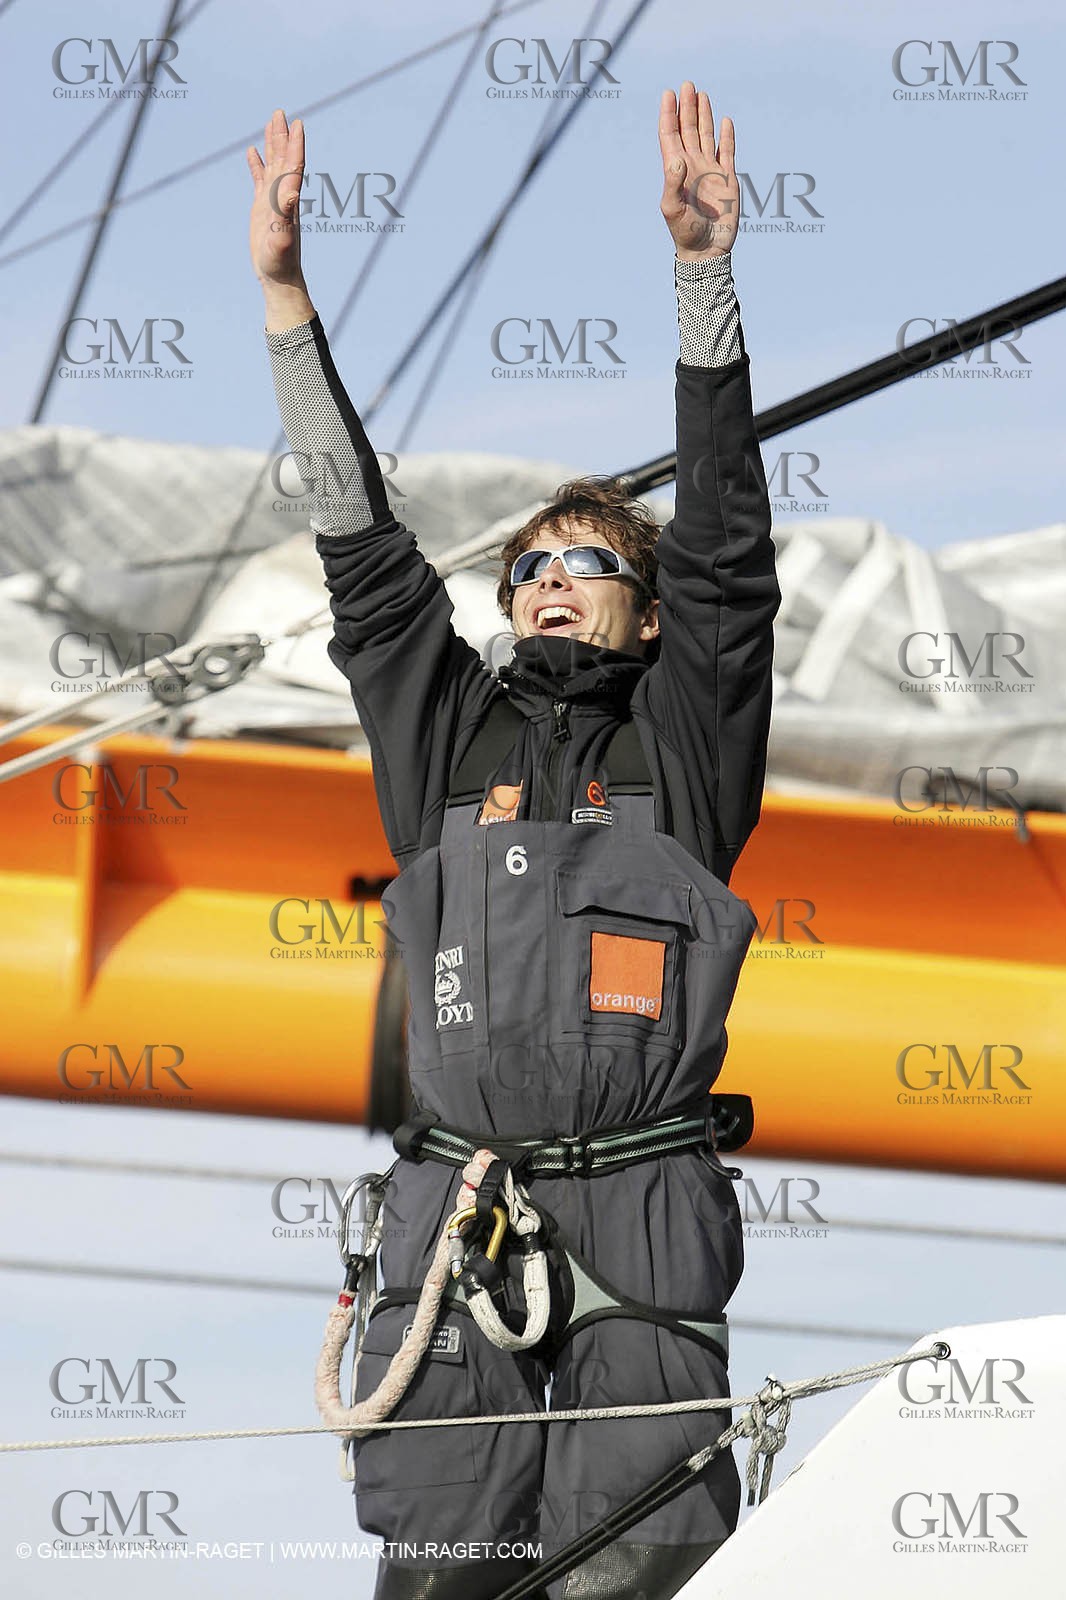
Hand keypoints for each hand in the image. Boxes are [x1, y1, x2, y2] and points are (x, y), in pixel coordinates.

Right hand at [246, 108, 306, 289]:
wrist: (278, 277)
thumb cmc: (280, 262)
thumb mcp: (281, 239)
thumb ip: (286, 216)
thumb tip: (292, 194)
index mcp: (288, 199)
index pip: (294, 165)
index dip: (296, 144)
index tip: (298, 124)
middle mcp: (283, 195)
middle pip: (284, 159)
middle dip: (282, 135)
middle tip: (281, 112)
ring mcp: (272, 200)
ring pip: (273, 165)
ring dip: (273, 144)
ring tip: (272, 121)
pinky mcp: (262, 208)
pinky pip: (259, 179)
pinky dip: (257, 164)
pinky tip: (253, 152)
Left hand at [659, 83, 738, 259]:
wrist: (707, 250)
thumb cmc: (685, 232)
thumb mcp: (672, 209)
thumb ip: (672, 183)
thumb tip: (676, 157)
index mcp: (676, 171)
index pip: (670, 136)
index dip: (668, 115)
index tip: (668, 94)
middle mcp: (692, 166)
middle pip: (688, 130)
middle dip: (686, 108)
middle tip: (686, 85)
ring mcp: (710, 171)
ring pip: (706, 136)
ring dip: (703, 116)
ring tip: (701, 94)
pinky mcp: (727, 178)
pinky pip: (728, 152)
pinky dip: (727, 136)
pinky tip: (725, 121)